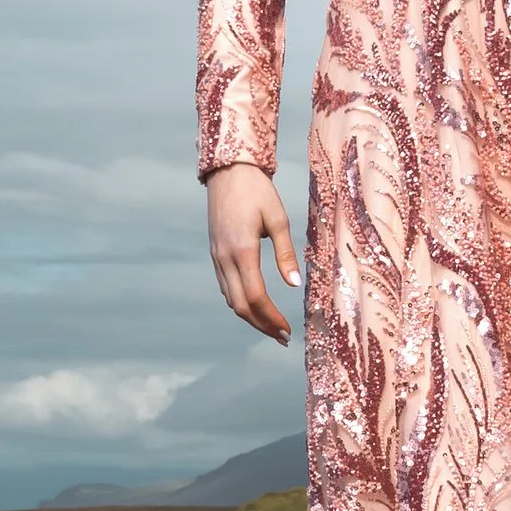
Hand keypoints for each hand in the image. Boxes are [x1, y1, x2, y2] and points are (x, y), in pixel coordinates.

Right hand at [206, 162, 299, 343]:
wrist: (228, 172)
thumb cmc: (257, 191)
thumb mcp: (278, 219)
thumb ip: (286, 254)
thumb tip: (294, 285)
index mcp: (242, 251)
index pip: (255, 297)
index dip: (271, 318)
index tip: (288, 331)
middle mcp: (225, 258)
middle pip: (240, 306)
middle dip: (262, 325)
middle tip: (283, 338)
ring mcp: (217, 257)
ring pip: (230, 299)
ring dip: (251, 317)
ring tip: (272, 327)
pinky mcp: (215, 253)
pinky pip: (226, 287)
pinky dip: (240, 302)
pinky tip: (256, 306)